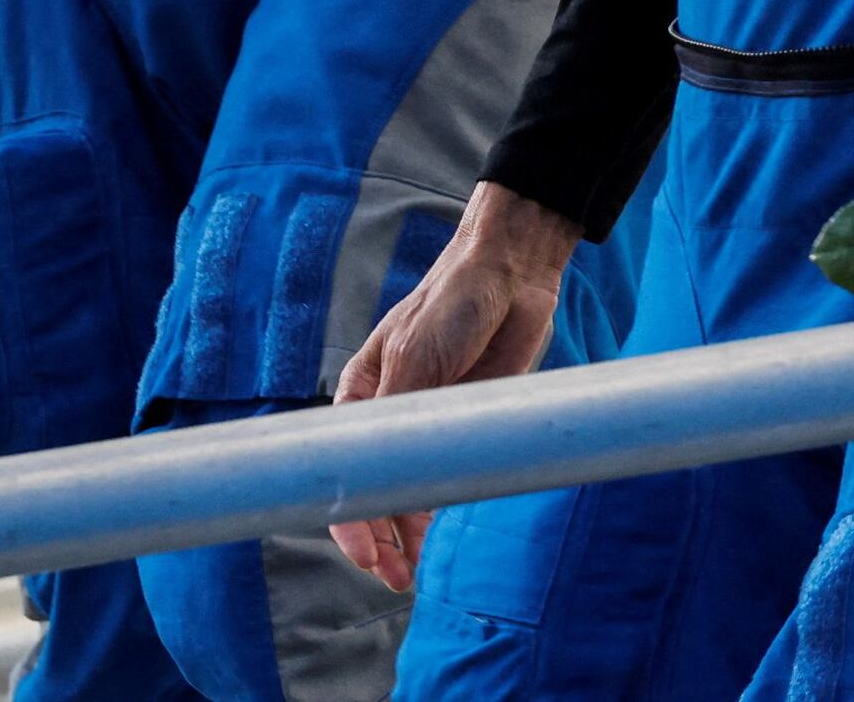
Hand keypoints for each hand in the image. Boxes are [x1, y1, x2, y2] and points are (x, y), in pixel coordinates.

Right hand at [322, 183, 581, 590]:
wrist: (511, 275)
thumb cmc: (451, 304)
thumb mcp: (412, 356)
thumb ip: (392, 414)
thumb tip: (377, 475)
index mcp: (361, 395)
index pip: (341, 468)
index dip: (348, 516)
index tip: (365, 553)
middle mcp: (387, 418)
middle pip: (371, 490)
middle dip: (376, 539)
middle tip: (393, 577)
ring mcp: (427, 427)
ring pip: (405, 495)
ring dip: (404, 537)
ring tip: (409, 575)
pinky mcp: (465, 429)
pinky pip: (446, 480)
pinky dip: (435, 512)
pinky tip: (430, 544)